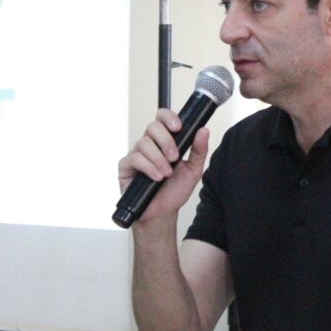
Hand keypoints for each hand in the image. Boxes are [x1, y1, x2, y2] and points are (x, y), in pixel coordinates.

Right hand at [118, 108, 210, 223]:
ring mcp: (136, 154)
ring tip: (166, 174)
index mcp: (164, 141)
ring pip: (144, 143)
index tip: (178, 127)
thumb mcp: (193, 170)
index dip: (169, 117)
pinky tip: (157, 178)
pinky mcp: (126, 166)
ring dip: (158, 159)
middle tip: (175, 157)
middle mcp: (149, 144)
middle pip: (152, 126)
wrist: (162, 212)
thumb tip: (204, 130)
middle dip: (166, 141)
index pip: (162, 118)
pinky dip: (149, 167)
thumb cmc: (175, 191)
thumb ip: (199, 150)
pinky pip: (135, 158)